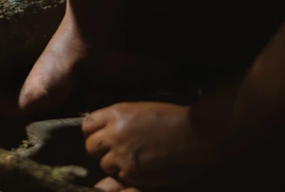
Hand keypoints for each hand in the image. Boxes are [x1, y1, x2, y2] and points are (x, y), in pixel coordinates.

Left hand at [82, 102, 211, 188]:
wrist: (197, 133)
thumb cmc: (173, 118)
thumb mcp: (140, 109)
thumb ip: (117, 119)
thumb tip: (102, 129)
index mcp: (115, 113)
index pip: (87, 125)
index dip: (93, 133)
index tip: (102, 136)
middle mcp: (114, 133)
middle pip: (90, 146)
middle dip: (100, 150)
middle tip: (115, 151)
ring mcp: (122, 154)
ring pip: (104, 164)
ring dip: (114, 164)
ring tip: (133, 160)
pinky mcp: (134, 172)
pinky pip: (120, 177)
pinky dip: (128, 175)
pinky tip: (143, 168)